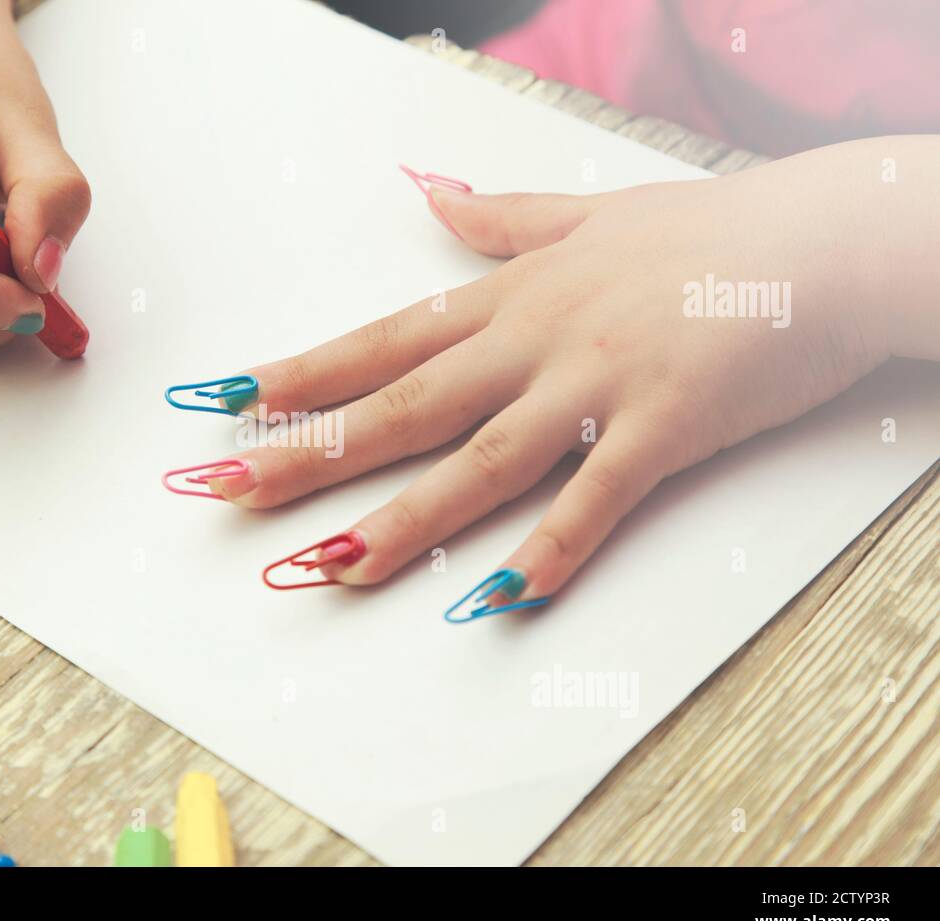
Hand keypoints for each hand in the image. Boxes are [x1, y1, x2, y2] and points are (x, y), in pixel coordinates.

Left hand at [210, 141, 920, 608]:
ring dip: (404, 518)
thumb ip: (502, 219)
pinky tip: (503, 596)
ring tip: (334, 564)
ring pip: (480, 461)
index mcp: (511, 300)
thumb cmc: (705, 233)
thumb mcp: (589, 214)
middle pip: (404, 406)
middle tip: (233, 487)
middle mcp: (534, 342)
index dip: (304, 374)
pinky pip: (598, 497)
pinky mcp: (665, 425)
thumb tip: (430, 196)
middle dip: (312, 450)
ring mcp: (595, 384)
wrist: (820, 238)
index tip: (229, 401)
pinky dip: (554, 547)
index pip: (384, 343)